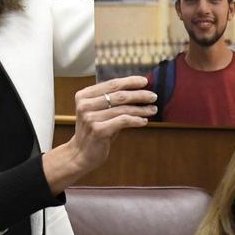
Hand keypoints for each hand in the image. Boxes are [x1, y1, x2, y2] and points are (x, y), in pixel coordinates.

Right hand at [42, 76, 157, 193]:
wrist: (80, 153)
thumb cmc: (94, 130)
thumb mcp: (98, 112)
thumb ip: (111, 101)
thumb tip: (137, 90)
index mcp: (84, 96)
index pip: (111, 84)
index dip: (130, 81)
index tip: (144, 81)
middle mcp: (85, 105)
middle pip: (118, 95)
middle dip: (139, 94)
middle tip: (153, 96)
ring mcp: (90, 118)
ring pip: (123, 109)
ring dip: (141, 109)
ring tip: (152, 109)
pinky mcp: (98, 130)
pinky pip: (123, 121)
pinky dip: (136, 120)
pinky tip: (144, 121)